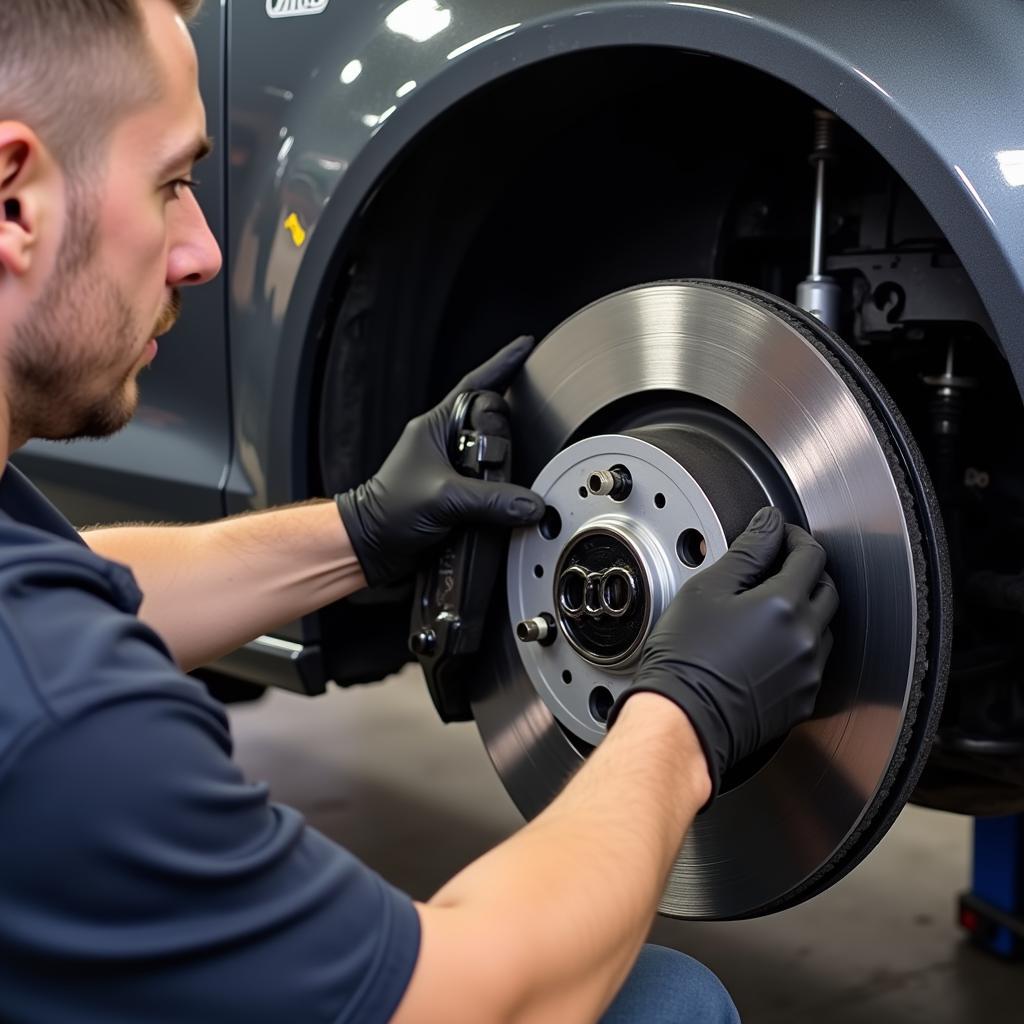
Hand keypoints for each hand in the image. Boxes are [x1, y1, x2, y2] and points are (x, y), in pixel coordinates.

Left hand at [336, 336, 544, 586]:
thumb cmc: (388, 511)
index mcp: (436, 426)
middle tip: (516, 439)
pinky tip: (511, 494)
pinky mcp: (458, 493)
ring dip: (506, 462)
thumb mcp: (443, 498)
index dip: (502, 364)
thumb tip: (529, 503)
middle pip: (492, 421)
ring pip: (493, 453)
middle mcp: (446, 442)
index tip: (525, 347)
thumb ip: (490, 499)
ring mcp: (452, 468)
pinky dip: (503, 487)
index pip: (475, 385)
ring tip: (513, 471)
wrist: (372, 545)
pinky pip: (490, 482)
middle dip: (508, 428)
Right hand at [609, 507, 837, 801]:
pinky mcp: (802, 699)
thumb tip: (770, 523)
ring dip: (804, 609)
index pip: (810, 555)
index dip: (794, 537)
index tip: (778, 535)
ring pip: (822, 626)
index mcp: (784, 605)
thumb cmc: (685, 660)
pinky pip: (812, 661)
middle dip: (805, 571)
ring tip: (765, 609)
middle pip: (826, 588)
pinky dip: (797, 644)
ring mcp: (808, 672)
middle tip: (774, 567)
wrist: (683, 721)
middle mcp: (806, 638)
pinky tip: (765, 645)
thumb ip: (747, 551)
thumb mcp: (707, 591)